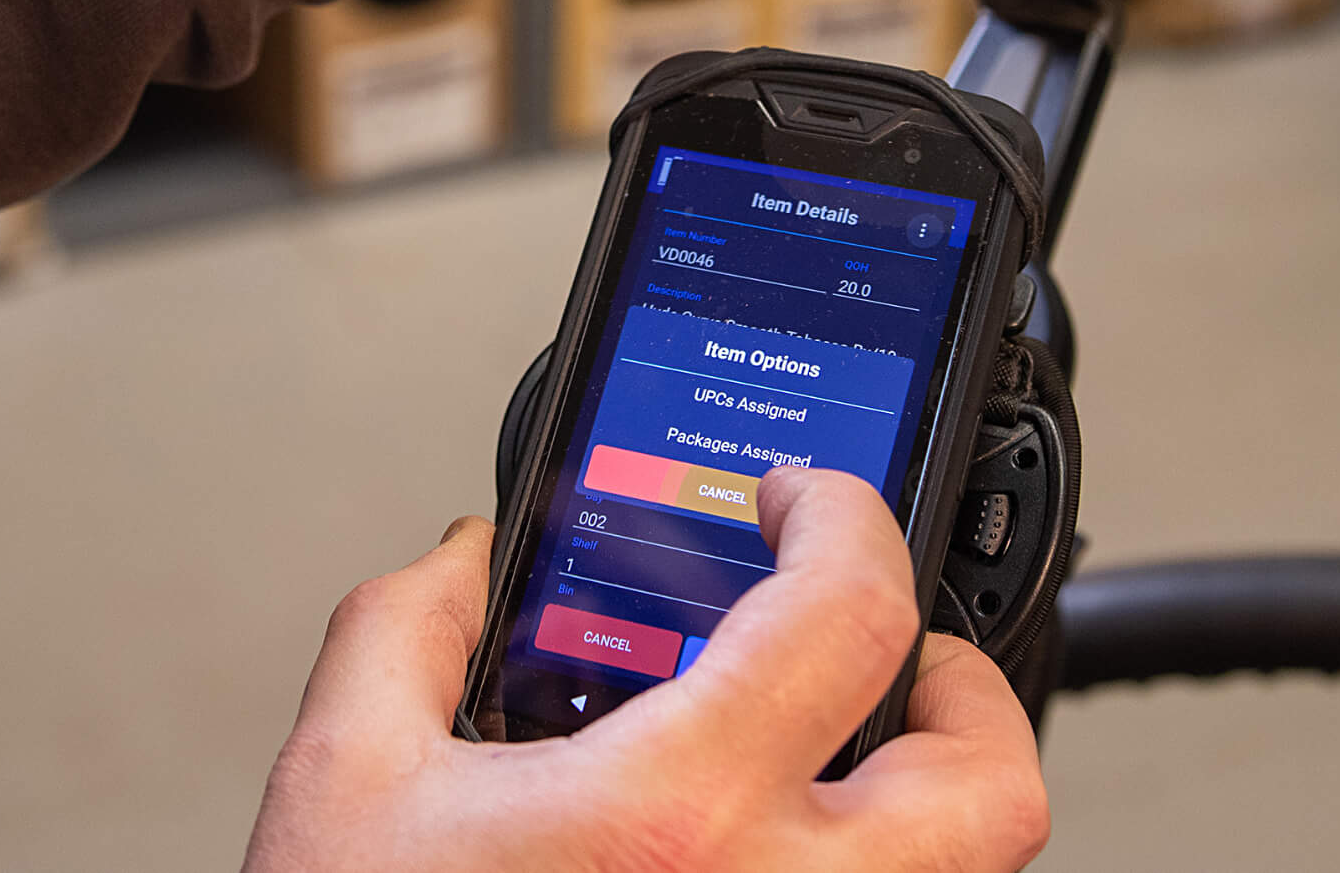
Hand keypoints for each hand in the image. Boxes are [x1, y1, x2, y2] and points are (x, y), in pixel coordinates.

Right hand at [241, 467, 1049, 872]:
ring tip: (832, 763)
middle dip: (966, 692)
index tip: (806, 500)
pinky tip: (762, 854)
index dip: (847, 518)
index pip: (851, 616)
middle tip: (885, 652)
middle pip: (993, 790)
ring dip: (919, 804)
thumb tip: (466, 563)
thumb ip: (408, 631)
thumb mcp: (346, 780)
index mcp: (674, 819)